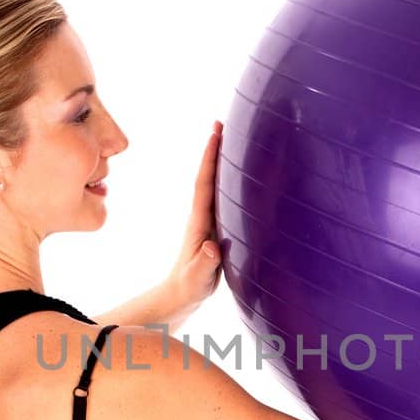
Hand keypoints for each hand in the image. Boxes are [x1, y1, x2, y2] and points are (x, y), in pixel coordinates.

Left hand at [161, 120, 224, 316]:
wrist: (180, 297)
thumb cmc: (189, 289)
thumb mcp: (198, 279)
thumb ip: (204, 263)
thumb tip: (210, 246)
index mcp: (199, 222)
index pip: (205, 184)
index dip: (210, 158)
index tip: (216, 133)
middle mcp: (202, 216)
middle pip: (210, 176)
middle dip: (215, 150)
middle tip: (223, 122)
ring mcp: (208, 222)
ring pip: (216, 185)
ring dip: (222, 162)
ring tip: (231, 139)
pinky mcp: (215, 229)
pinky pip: (222, 198)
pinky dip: (230, 181)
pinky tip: (240, 176)